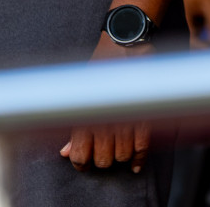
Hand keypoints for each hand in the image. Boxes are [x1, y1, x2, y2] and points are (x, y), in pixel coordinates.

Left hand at [62, 35, 153, 171]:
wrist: (124, 45)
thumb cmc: (99, 68)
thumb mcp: (80, 94)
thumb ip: (73, 127)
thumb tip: (65, 152)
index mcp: (84, 116)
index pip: (80, 157)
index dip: (81, 163)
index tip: (85, 161)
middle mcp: (103, 122)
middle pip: (103, 161)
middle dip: (102, 160)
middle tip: (104, 152)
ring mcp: (125, 120)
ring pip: (122, 156)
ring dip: (121, 156)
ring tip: (119, 149)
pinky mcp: (145, 116)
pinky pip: (143, 148)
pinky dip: (139, 159)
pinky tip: (135, 164)